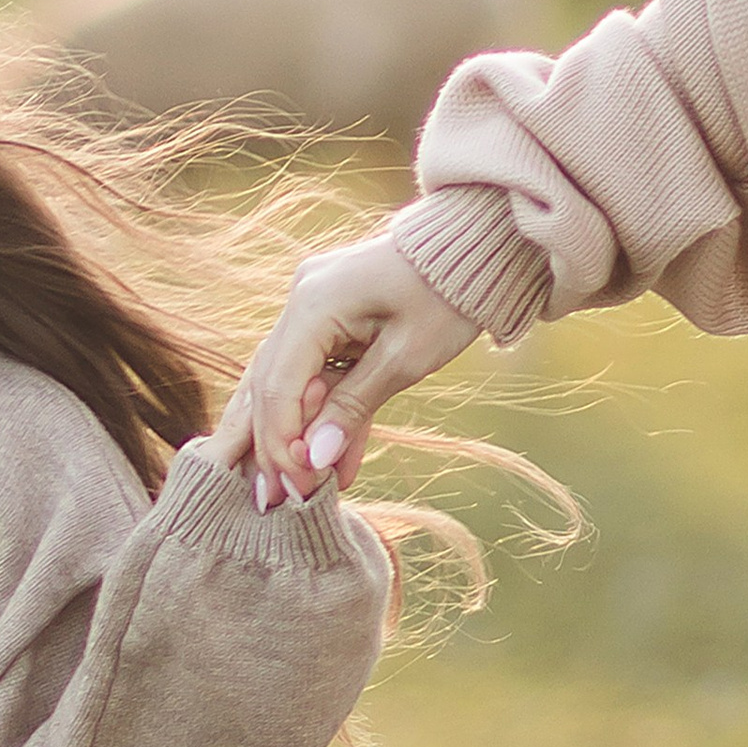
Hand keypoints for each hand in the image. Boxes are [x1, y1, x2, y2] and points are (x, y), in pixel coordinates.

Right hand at [220, 233, 480, 502]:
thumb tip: (316, 459)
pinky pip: (309, 371)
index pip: (278, 386)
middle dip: (273, 445)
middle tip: (272, 501)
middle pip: (268, 385)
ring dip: (285, 434)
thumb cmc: (450, 294)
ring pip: (280, 380)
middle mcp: (299, 301)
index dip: (282, 443)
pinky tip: (325, 458)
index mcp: (313, 304)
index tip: (296, 488)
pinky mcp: (326, 316)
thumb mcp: (406, 358)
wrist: (479, 246)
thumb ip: (353, 407)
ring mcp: (309, 306)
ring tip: (284, 487)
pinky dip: (317, 412)